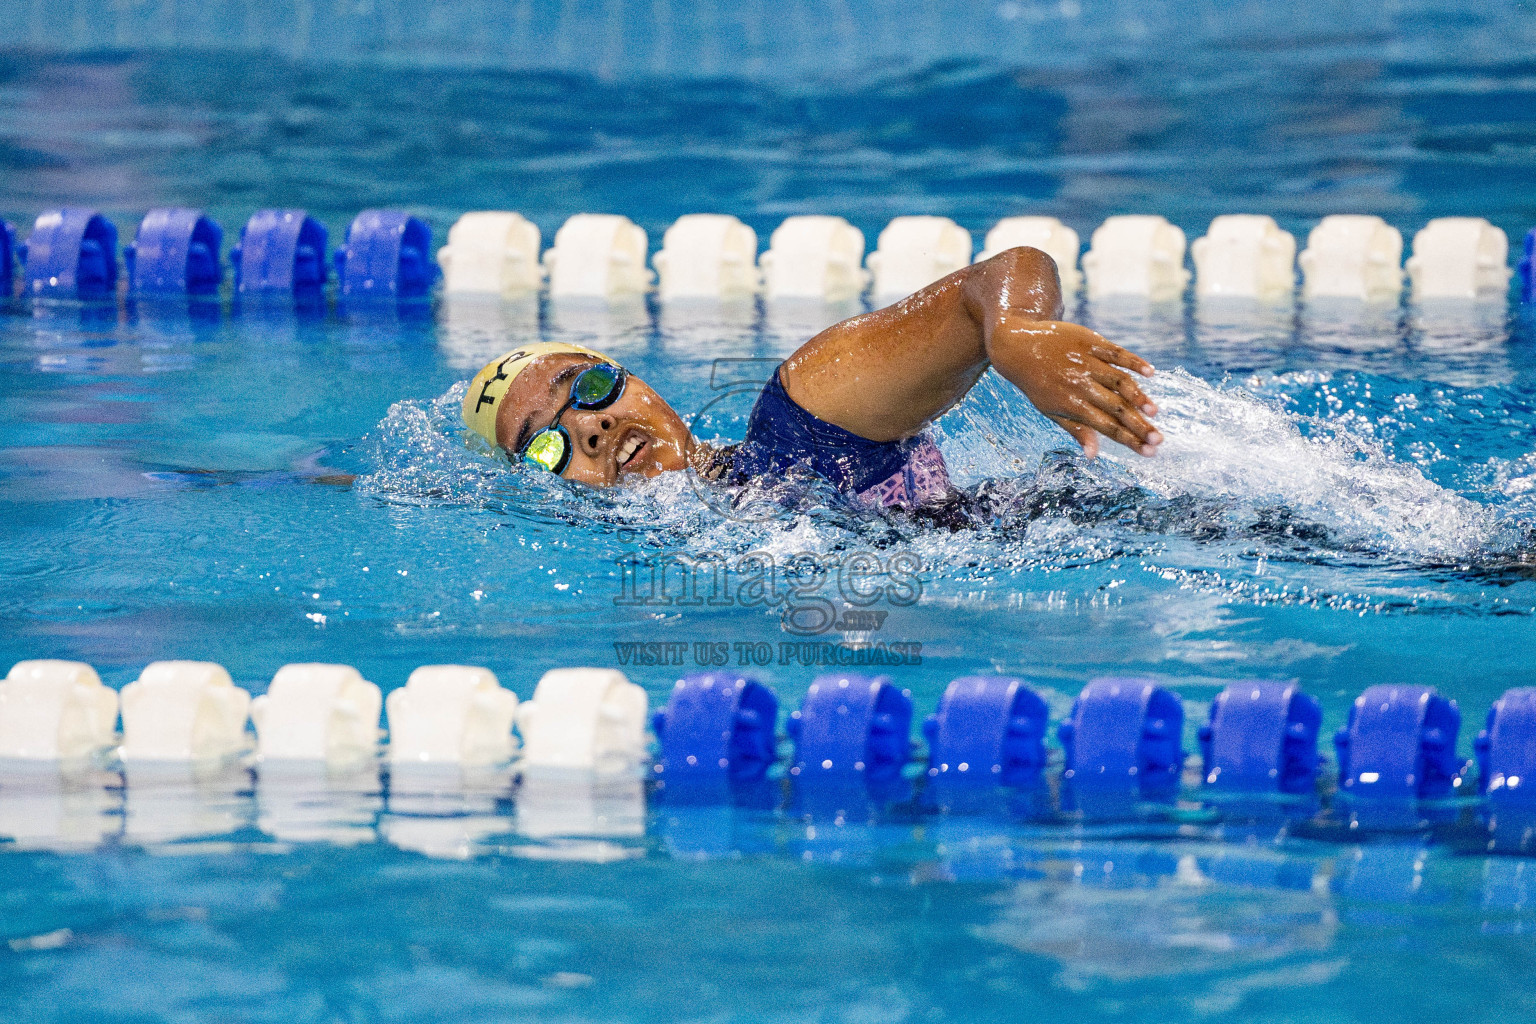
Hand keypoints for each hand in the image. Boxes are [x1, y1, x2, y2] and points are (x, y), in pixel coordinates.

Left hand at [987, 317, 1160, 457]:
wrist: (1018, 345)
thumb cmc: (1036, 383)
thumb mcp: (1050, 410)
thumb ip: (1076, 430)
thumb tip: (1093, 455)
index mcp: (1071, 404)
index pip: (1106, 427)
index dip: (1128, 440)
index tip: (1149, 452)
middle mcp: (1080, 384)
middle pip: (1116, 408)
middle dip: (1139, 426)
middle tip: (1160, 440)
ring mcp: (1086, 362)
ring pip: (1119, 381)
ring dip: (1139, 396)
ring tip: (1154, 412)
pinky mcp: (1090, 341)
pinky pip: (1116, 352)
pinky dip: (1134, 361)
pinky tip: (1150, 373)